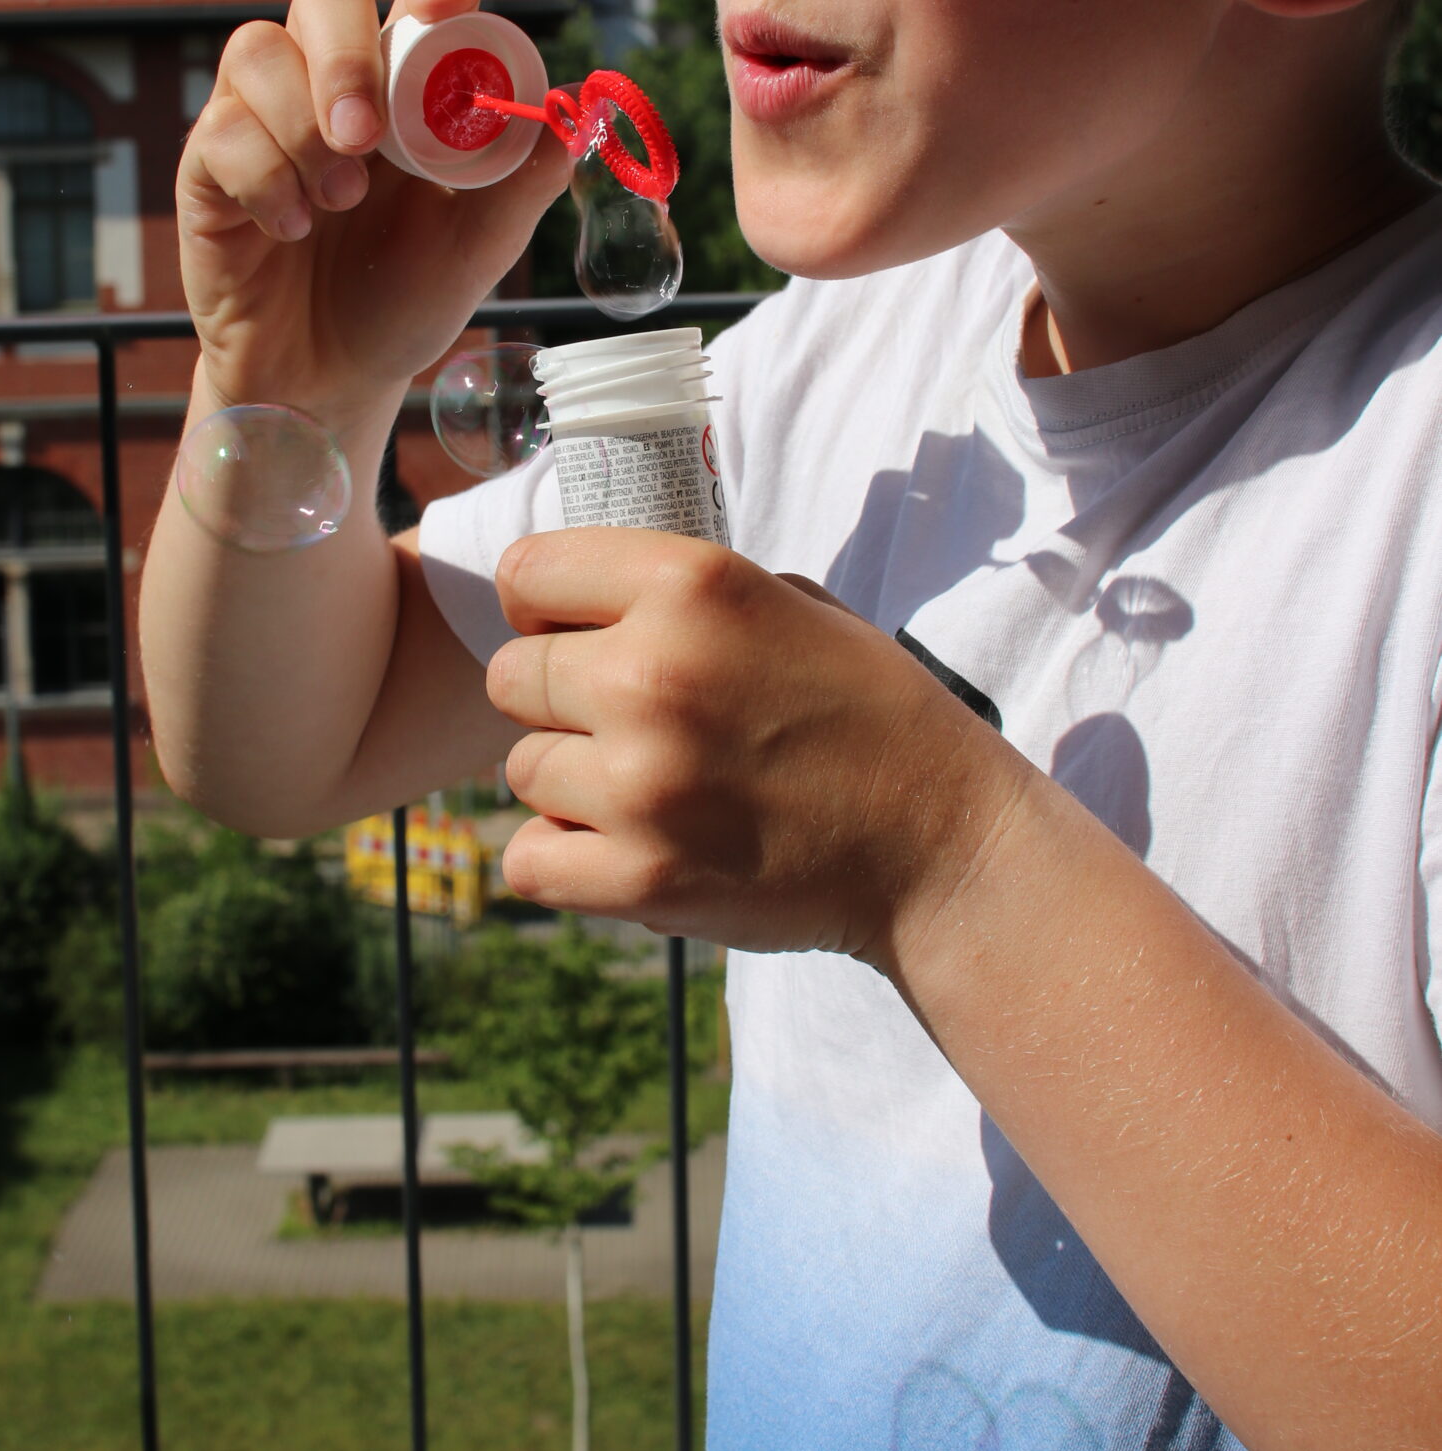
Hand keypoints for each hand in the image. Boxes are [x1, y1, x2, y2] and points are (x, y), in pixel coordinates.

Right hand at [177, 0, 568, 424]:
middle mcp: (333, 82)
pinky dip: (265, 180)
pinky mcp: (210, 165)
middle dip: (345, 57)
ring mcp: (265, 116)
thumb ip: (521, 182)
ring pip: (257, 50)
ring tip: (337, 202)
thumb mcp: (478, 248)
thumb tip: (573, 114)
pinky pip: (221, 133)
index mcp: (408, 84)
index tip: (445, 1)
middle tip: (364, 138)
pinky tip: (292, 229)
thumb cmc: (404, 299)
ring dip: (303, 125)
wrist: (330, 379)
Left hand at [487, 529, 1029, 959]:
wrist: (940, 843)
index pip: (525, 572)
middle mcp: (653, 674)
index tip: (573, 634)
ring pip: (520, 770)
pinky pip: (527, 859)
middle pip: (511, 676)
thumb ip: (681, 595)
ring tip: (646, 790)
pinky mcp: (642, 878)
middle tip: (624, 724)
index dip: (543, 607)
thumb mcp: (793, 604)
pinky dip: (563, 860)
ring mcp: (641, 783)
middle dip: (556, 698)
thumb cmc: (871, 714)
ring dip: (569, 783)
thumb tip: (581, 602)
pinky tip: (622, 847)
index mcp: (692, 587)